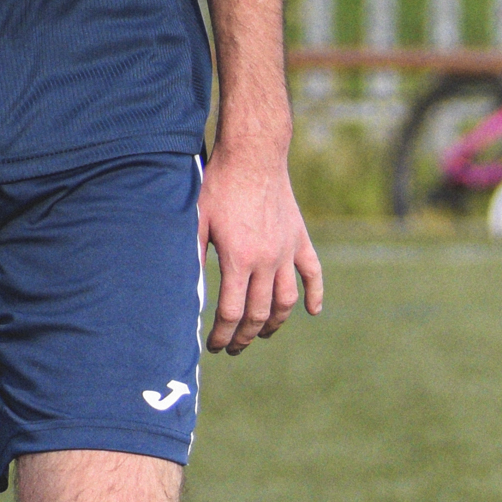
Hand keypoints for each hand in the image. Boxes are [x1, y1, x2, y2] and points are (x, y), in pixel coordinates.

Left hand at [200, 136, 322, 353]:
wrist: (253, 154)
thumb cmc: (219, 184)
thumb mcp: (196, 220)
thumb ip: (193, 257)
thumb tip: (186, 293)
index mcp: (238, 259)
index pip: (232, 312)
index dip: (222, 334)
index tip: (213, 345)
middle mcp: (267, 261)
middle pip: (259, 314)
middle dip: (245, 336)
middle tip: (233, 346)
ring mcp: (286, 251)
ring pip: (286, 301)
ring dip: (275, 323)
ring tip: (263, 334)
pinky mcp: (299, 239)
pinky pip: (312, 274)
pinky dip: (315, 295)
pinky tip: (312, 312)